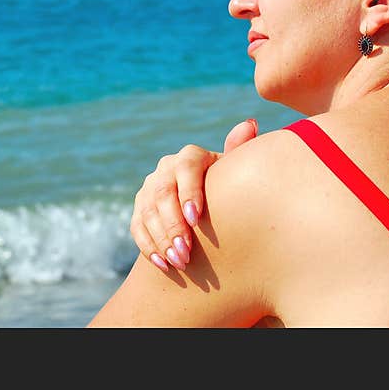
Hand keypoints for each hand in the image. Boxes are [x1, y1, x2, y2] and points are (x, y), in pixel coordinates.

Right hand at [130, 118, 258, 270]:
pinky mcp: (140, 207)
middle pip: (163, 194)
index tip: (195, 219)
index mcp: (191, 156)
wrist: (208, 201)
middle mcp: (166, 168)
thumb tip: (250, 124)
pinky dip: (148, 246)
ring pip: (148, 212)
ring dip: (161, 239)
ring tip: (178, 262)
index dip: (188, 192)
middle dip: (173, 225)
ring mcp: (150, 187)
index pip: (186, 168)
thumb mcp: (235, 170)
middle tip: (186, 253)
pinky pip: (138, 226)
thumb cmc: (229, 185)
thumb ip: (238, 151)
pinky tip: (163, 265)